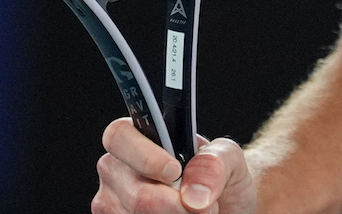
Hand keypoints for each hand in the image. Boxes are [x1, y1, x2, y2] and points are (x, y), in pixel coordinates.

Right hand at [92, 119, 256, 213]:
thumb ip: (215, 162)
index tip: (175, 172)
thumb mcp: (228, 160)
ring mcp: (113, 201)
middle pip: (135, 192)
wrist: (222, 207)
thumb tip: (193, 193)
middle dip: (173, 205)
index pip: (120, 135)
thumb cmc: (218, 179)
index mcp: (139, 136)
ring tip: (195, 211)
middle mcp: (118, 167)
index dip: (145, 156)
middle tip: (201, 206)